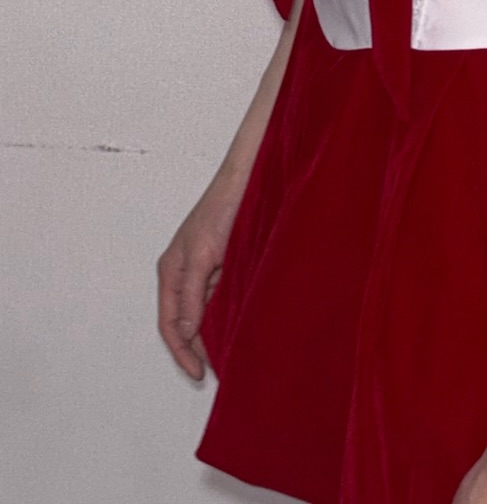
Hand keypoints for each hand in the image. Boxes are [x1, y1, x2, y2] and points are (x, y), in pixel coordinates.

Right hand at [156, 175, 242, 380]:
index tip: (200, 373)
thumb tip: (185, 331)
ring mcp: (205, 269)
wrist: (250, 178)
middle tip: (219, 370)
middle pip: (187, 323)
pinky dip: (229, 314)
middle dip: (199, 348)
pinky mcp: (225, 264)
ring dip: (216, 333)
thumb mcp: (202, 255)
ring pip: (206, 313)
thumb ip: (191, 295)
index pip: (170, 324)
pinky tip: (242, 326)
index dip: (182, 352)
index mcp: (171, 272)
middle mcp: (185, 273)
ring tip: (233, 355)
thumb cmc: (223, 208)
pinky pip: (222, 298)